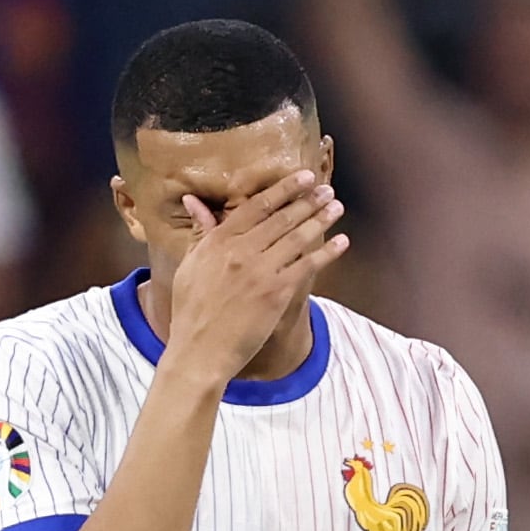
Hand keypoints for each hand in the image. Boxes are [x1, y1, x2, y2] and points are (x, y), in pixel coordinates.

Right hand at [156, 168, 344, 383]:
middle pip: (282, 218)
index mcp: (218, 242)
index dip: (284, 189)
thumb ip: (200, 232)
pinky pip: (307, 266)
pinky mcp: (276, 293)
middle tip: (327, 189)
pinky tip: (341, 242)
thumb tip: (193, 200)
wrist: (199, 353)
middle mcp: (240, 251)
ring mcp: (260, 271)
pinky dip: (327, 252)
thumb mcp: (188, 267)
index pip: (256, 206)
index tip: (303, 178)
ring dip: (321, 219)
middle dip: (308, 201)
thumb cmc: (190, 313)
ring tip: (336, 207)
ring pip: (298, 238)